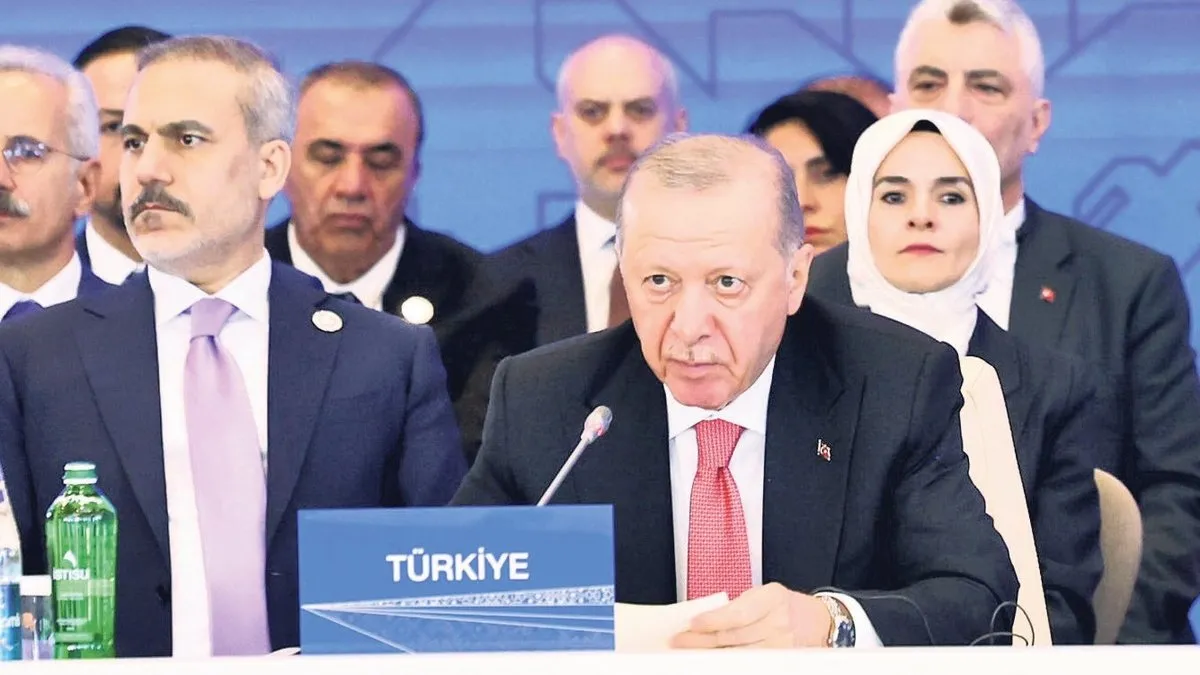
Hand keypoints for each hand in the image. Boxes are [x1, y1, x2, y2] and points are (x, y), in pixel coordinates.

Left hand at [670, 583, 832, 648]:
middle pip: (734, 637)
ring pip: (739, 654)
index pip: (738, 613)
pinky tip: (712, 661)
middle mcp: (779, 623)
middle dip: (703, 640)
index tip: (692, 623)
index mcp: (773, 598)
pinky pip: (750, 663)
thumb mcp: (762, 595)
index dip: (714, 620)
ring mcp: (783, 646)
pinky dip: (729, 662)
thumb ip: (736, 606)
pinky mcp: (783, 662)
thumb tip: (701, 619)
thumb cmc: (781, 605)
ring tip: (688, 653)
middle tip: (679, 641)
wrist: (816, 622)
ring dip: (711, 654)